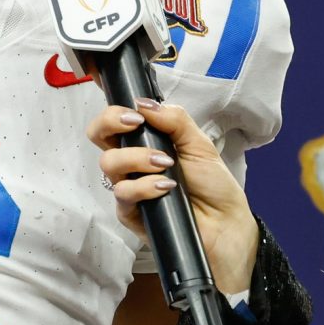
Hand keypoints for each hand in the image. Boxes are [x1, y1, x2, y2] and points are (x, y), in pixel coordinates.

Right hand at [87, 101, 259, 295]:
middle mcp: (131, 163)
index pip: (113, 122)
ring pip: (109, 164)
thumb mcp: (199, 143)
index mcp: (144, 143)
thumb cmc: (213, 184)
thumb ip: (174, 119)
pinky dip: (144, 187)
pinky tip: (166, 187)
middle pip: (97, 137)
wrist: (226, 221)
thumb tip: (144, 103)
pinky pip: (123, 195)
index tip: (135, 114)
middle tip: (136, 125)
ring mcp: (129, 187)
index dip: (113, 113)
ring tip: (165, 164)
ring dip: (136, 158)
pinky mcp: (131, 214)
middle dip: (110, 124)